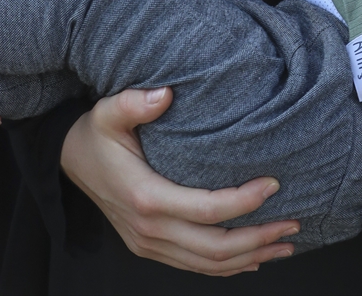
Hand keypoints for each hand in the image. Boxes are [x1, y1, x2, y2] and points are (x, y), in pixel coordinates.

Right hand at [61, 87, 299, 275]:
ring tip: (285, 244)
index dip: (244, 201)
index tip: (275, 183)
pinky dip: (228, 267)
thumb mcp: (108, 110)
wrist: (68, 161)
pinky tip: (254, 259)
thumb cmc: (96, 133)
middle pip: (215, 247)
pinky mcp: (151, 247)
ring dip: (251, 256)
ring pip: (208, 263)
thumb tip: (166, 94)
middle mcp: (150, 230)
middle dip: (259, 237)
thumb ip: (135, 101)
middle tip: (294, 223)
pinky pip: (195, 265)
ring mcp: (150, 244)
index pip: (207, 209)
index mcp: (146, 196)